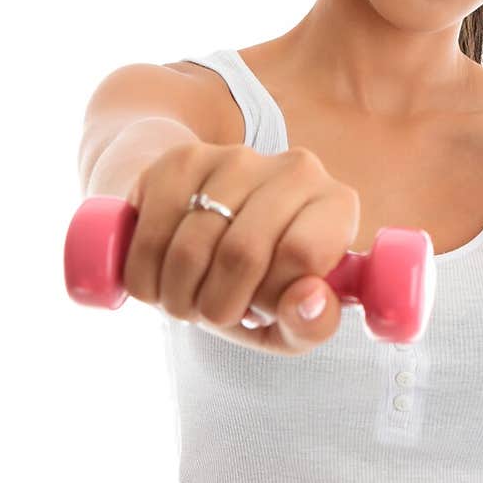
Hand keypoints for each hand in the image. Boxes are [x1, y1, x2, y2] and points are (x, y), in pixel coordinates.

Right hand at [124, 141, 359, 354]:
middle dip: (218, 306)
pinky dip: (146, 279)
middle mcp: (295, 169)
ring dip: (178, 298)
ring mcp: (237, 157)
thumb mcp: (293, 321)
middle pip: (242, 253)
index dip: (272, 299)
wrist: (209, 236)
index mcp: (336, 205)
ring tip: (188, 300)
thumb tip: (308, 299)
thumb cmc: (262, 286)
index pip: (301, 254)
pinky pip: (150, 236)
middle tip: (215, 314)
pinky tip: (160, 280)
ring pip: (191, 249)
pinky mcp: (182, 158)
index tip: (263, 309)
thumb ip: (312, 324)